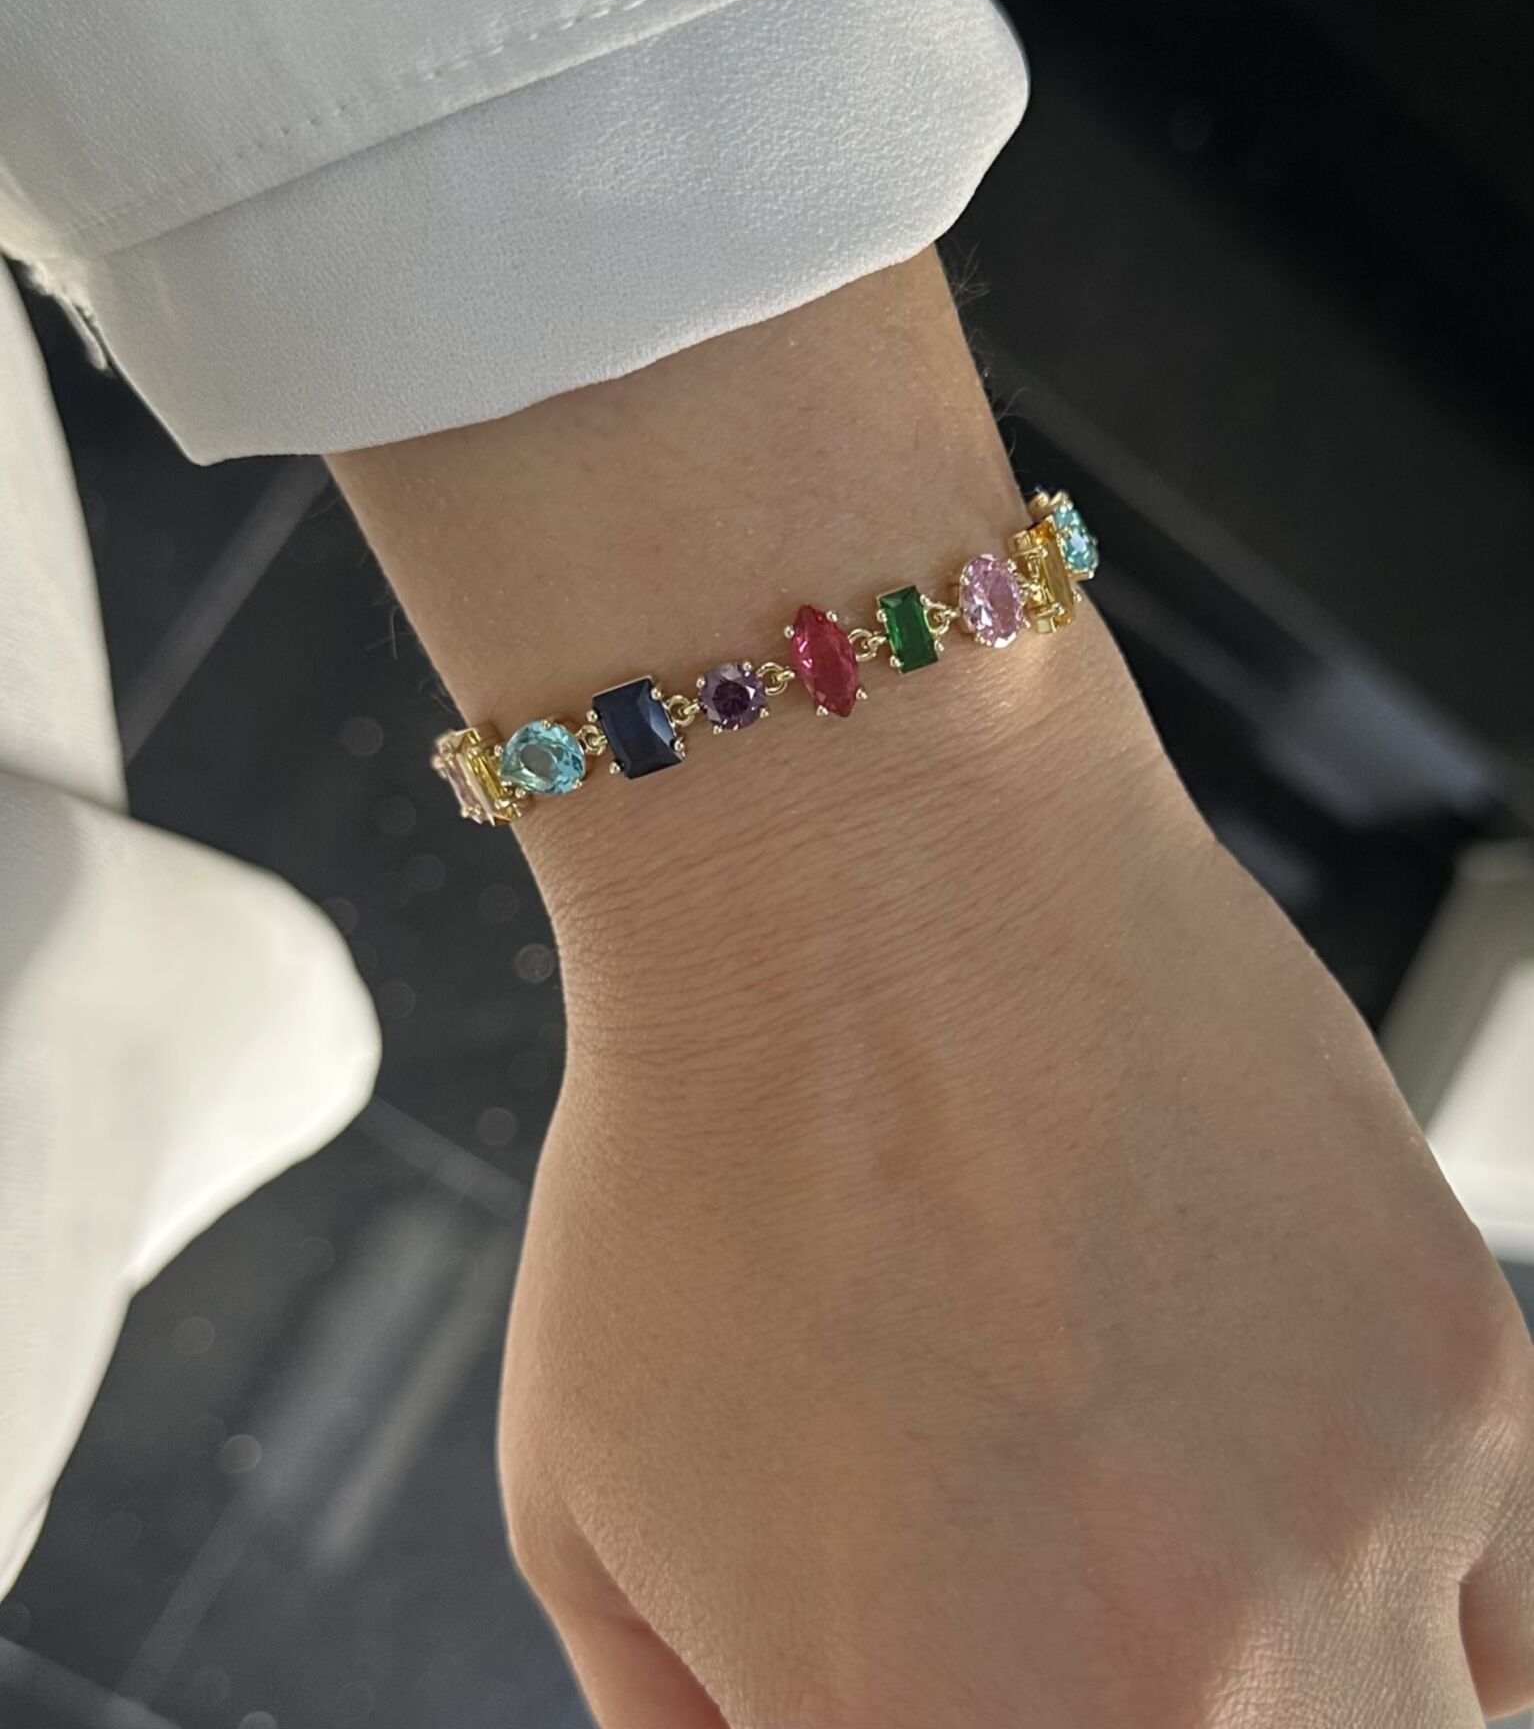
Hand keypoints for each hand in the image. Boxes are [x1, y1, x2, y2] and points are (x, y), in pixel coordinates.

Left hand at [498, 610, 1533, 1728]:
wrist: (873, 866)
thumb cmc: (704, 1143)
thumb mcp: (587, 1504)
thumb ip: (699, 1721)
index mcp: (922, 1727)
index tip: (957, 1674)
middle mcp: (1179, 1690)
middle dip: (1121, 1726)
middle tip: (1059, 1632)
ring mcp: (1358, 1542)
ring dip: (1288, 1702)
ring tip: (1163, 1573)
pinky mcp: (1463, 1387)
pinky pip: (1499, 1622)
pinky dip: (1410, 1616)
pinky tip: (1282, 1504)